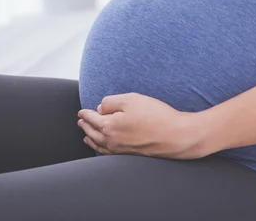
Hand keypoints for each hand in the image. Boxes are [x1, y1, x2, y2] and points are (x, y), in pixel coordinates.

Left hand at [77, 93, 208, 158]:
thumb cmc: (155, 115)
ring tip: (86, 136)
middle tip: (80, 121)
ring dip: (90, 138)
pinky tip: (102, 147)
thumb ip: (111, 102)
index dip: (85, 114)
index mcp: (109, 126)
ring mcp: (120, 150)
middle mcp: (111, 141)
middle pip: (92, 133)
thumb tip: (100, 108)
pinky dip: (100, 148)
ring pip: (99, 145)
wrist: (175, 135)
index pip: (92, 118)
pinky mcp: (130, 155)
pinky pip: (108, 153)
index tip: (81, 112)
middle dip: (85, 126)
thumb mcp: (131, 100)